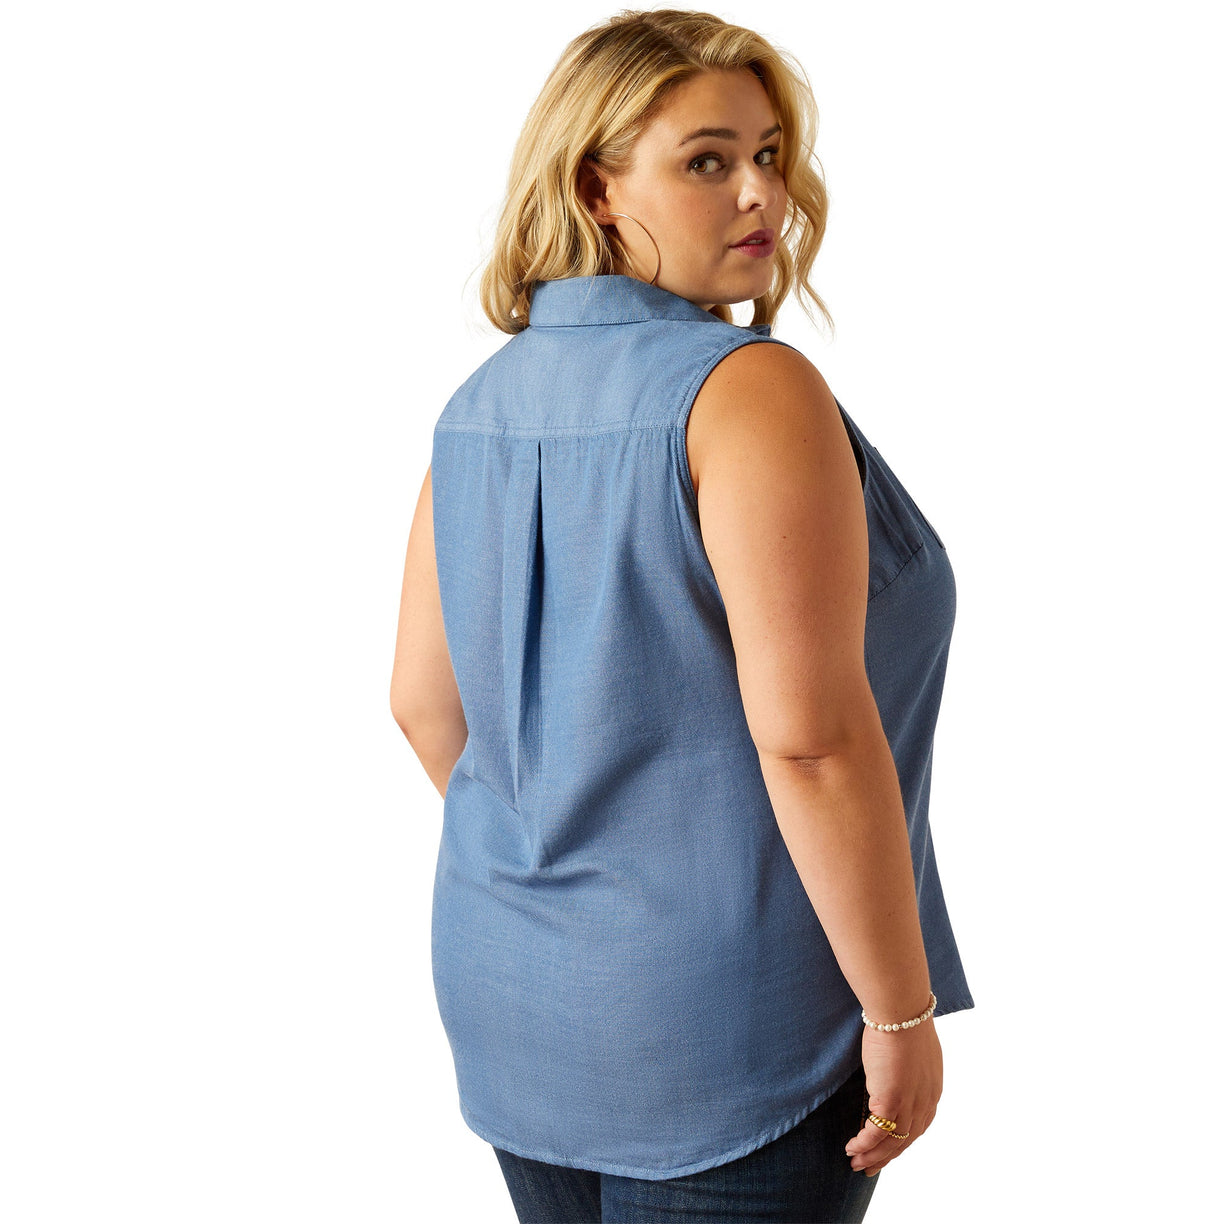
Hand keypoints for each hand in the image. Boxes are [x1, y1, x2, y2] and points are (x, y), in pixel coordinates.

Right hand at [845, 1019, 942, 1176]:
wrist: (901, 1010)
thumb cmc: (903, 1019)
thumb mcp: (912, 1050)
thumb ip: (906, 1069)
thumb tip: (891, 1075)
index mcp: (932, 1090)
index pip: (918, 1126)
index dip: (901, 1141)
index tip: (886, 1149)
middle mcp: (925, 1102)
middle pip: (906, 1140)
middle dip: (886, 1157)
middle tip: (869, 1168)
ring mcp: (909, 1102)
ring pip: (892, 1142)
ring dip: (872, 1155)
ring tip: (856, 1163)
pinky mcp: (891, 1099)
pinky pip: (876, 1132)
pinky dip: (864, 1143)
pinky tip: (852, 1147)